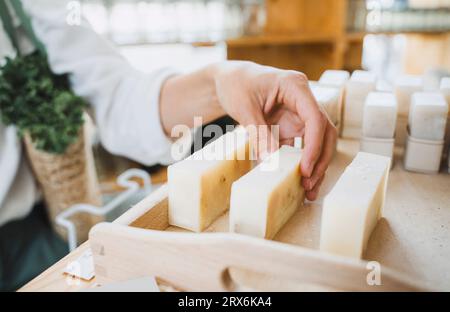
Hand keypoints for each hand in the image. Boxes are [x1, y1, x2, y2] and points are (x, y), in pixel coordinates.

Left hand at [214, 61, 336, 200]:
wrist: (229, 80)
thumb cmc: (236, 85)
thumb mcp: (244, 108)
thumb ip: (258, 133)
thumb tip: (271, 161)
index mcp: (296, 86)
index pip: (315, 118)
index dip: (314, 145)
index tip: (305, 169)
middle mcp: (303, 101)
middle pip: (324, 132)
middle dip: (320, 159)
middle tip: (310, 184)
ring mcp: (299, 115)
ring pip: (317, 142)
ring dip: (315, 165)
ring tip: (308, 191)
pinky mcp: (291, 127)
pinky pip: (301, 148)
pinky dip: (300, 164)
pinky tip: (297, 183)